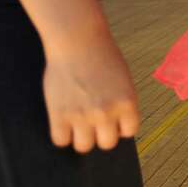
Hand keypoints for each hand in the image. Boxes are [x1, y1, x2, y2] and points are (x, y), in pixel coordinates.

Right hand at [43, 31, 139, 152]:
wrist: (77, 40)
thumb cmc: (102, 56)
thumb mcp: (123, 80)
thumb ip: (121, 103)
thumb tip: (115, 128)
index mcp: (128, 102)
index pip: (129, 132)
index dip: (120, 126)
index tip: (113, 119)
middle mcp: (107, 112)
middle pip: (107, 144)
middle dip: (101, 134)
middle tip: (94, 122)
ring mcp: (82, 116)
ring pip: (84, 146)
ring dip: (81, 137)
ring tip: (78, 123)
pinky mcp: (59, 115)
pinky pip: (60, 141)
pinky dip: (62, 135)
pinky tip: (63, 122)